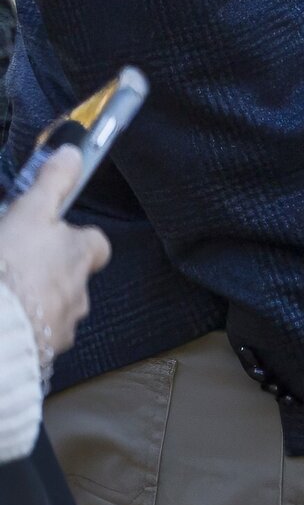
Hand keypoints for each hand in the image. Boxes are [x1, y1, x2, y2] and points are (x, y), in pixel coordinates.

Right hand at [0, 146, 108, 369]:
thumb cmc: (8, 269)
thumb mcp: (28, 215)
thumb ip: (52, 184)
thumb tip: (73, 154)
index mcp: (79, 256)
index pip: (94, 242)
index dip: (72, 236)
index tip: (48, 232)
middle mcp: (79, 292)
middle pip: (70, 276)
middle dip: (46, 270)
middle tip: (13, 264)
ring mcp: (60, 325)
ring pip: (51, 306)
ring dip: (32, 300)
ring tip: (5, 292)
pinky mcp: (40, 351)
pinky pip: (35, 334)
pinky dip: (21, 325)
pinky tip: (3, 316)